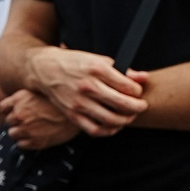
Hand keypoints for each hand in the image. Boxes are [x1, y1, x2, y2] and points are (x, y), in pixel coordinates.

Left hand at [0, 87, 80, 150]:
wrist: (79, 113)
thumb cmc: (62, 100)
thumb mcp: (42, 91)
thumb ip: (28, 97)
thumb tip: (18, 102)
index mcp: (19, 99)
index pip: (3, 108)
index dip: (10, 110)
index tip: (18, 111)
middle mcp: (20, 114)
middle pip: (8, 121)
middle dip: (16, 121)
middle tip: (29, 120)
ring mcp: (26, 129)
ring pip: (12, 134)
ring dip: (20, 132)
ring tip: (33, 129)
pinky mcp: (34, 142)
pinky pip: (21, 145)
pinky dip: (26, 142)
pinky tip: (37, 136)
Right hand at [24, 44, 147, 136]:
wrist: (45, 69)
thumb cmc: (73, 63)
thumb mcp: (98, 59)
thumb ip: (123, 70)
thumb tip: (144, 77)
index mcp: (97, 69)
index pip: (127, 86)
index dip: (138, 91)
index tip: (138, 92)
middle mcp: (88, 86)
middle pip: (122, 104)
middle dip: (137, 107)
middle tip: (141, 106)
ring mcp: (79, 102)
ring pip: (111, 119)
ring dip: (126, 120)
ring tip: (129, 116)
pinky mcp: (72, 114)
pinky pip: (95, 130)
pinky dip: (108, 131)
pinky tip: (114, 126)